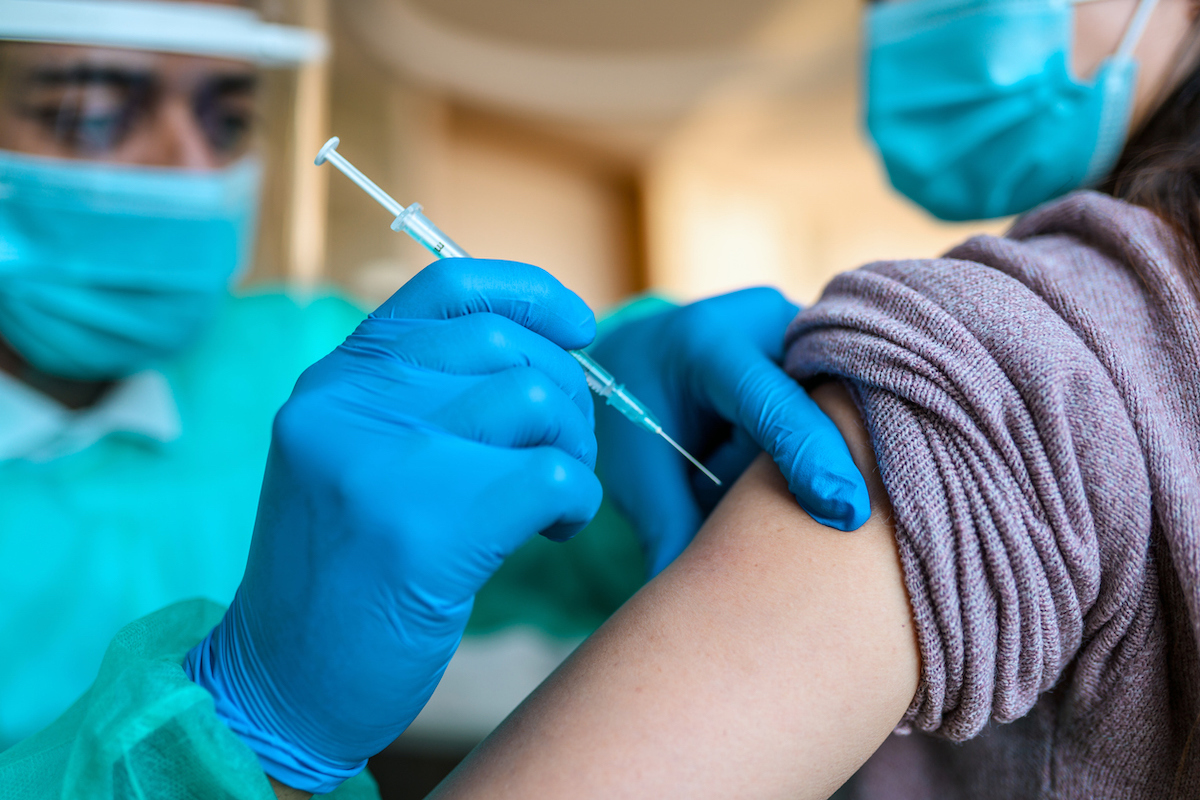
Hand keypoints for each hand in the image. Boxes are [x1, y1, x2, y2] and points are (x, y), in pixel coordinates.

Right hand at [185, 259, 602, 793]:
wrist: (280, 688)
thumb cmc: (340, 576)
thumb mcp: (356, 460)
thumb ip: (423, 398)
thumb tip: (547, 354)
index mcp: (336, 382)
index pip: (450, 288)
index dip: (531, 293)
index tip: (577, 327)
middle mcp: (351, 405)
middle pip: (507, 344)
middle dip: (566, 394)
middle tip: (563, 451)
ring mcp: (384, 462)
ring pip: (537, 400)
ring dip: (572, 449)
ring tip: (553, 499)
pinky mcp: (426, 531)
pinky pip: (553, 475)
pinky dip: (575, 501)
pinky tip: (553, 532)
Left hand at [591, 288, 868, 575]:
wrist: (645, 357)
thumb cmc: (636, 414)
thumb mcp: (636, 469)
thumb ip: (666, 523)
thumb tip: (683, 598)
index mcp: (707, 342)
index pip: (770, 401)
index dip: (809, 455)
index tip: (843, 510)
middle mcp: (766, 320)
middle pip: (826, 399)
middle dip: (839, 460)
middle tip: (847, 521)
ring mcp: (804, 327)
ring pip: (847, 402)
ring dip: (842, 451)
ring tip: (823, 493)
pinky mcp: (829, 346)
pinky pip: (857, 397)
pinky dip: (855, 440)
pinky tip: (864, 476)